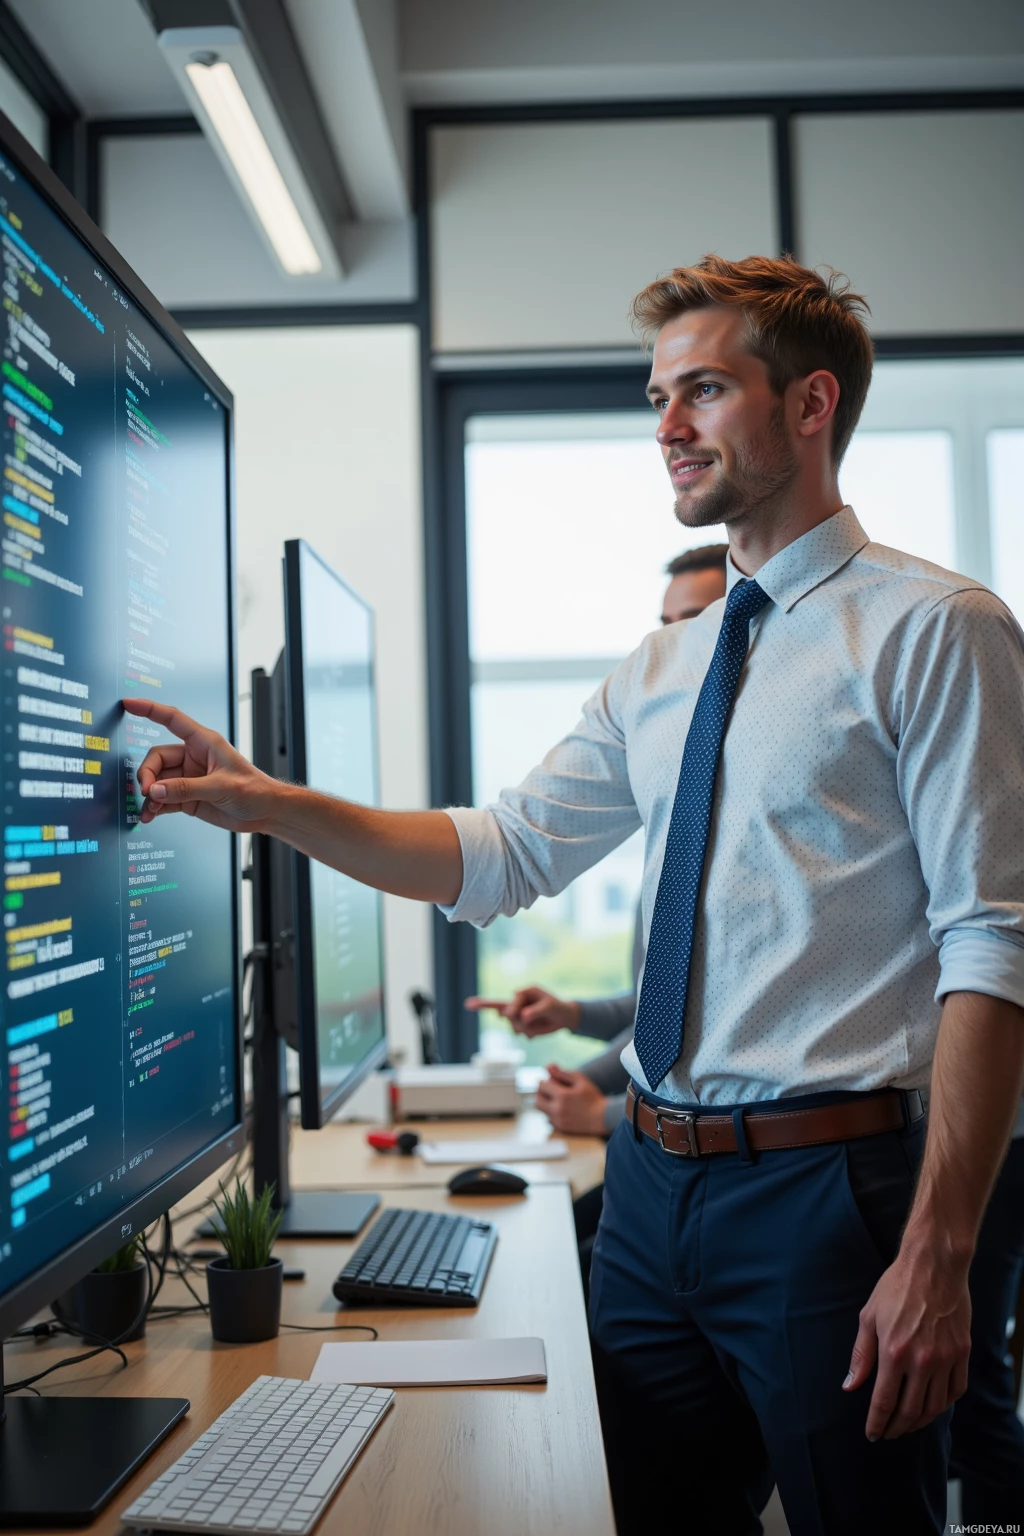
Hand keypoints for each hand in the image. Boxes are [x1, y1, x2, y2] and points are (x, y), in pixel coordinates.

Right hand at [123, 699, 278, 832]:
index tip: (128, 704)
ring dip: (149, 795)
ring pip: (157, 781)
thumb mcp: (222, 786)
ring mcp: (188, 778)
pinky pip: (162, 799)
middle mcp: (193, 757)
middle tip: (149, 793)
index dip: (149, 709)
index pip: (172, 719)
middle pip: (156, 758)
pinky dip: (154, 807)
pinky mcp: (186, 797)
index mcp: (204, 742)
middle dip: (148, 775)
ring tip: (148, 810)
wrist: (266, 812)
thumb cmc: (255, 790)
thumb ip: (186, 788)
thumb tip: (155, 791)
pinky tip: (150, 816)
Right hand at [465, 988, 580, 1036]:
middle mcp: (517, 1002)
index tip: (481, 1007)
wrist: (564, 1018)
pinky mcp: (520, 1024)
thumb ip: (535, 1011)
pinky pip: (518, 1032)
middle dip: (518, 1022)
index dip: (511, 1010)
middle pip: (507, 1015)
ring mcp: (517, 1014)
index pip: (511, 1003)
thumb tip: (521, 1016)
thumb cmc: (557, 1007)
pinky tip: (536, 1031)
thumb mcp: (550, 1006)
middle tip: (529, 1019)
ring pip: (513, 1026)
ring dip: (525, 1029)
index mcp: (523, 993)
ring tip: (538, 1026)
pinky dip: (528, 1034)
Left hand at [535, 1064, 607, 1135]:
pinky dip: (552, 1112)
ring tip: (557, 1099)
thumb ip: (563, 1073)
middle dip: (542, 1092)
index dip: (546, 1081)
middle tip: (552, 1090)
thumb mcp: (581, 1080)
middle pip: (537, 1098)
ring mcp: (558, 1120)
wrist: (603, 1118)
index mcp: (562, 1096)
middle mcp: (557, 1109)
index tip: (554, 1081)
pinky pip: (548, 1118)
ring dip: (545, 1102)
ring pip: (541, 1109)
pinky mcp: (560, 1128)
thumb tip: (548, 1066)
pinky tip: (563, 1109)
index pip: (541, 1085)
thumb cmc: (593, 1097)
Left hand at [843, 1238, 970, 1439]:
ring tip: (908, 1424)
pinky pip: (956, 1390)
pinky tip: (933, 1405)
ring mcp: (946, 1358)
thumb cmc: (896, 1287)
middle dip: (897, 1428)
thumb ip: (861, 1355)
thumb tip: (850, 1385)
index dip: (877, 1423)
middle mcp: (922, 1360)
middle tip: (889, 1433)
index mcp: (894, 1352)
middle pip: (910, 1411)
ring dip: (920, 1422)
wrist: (933, 1265)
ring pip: (935, 1406)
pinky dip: (944, 1405)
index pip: (884, 1402)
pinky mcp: (962, 1352)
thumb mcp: (869, 1317)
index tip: (872, 1434)